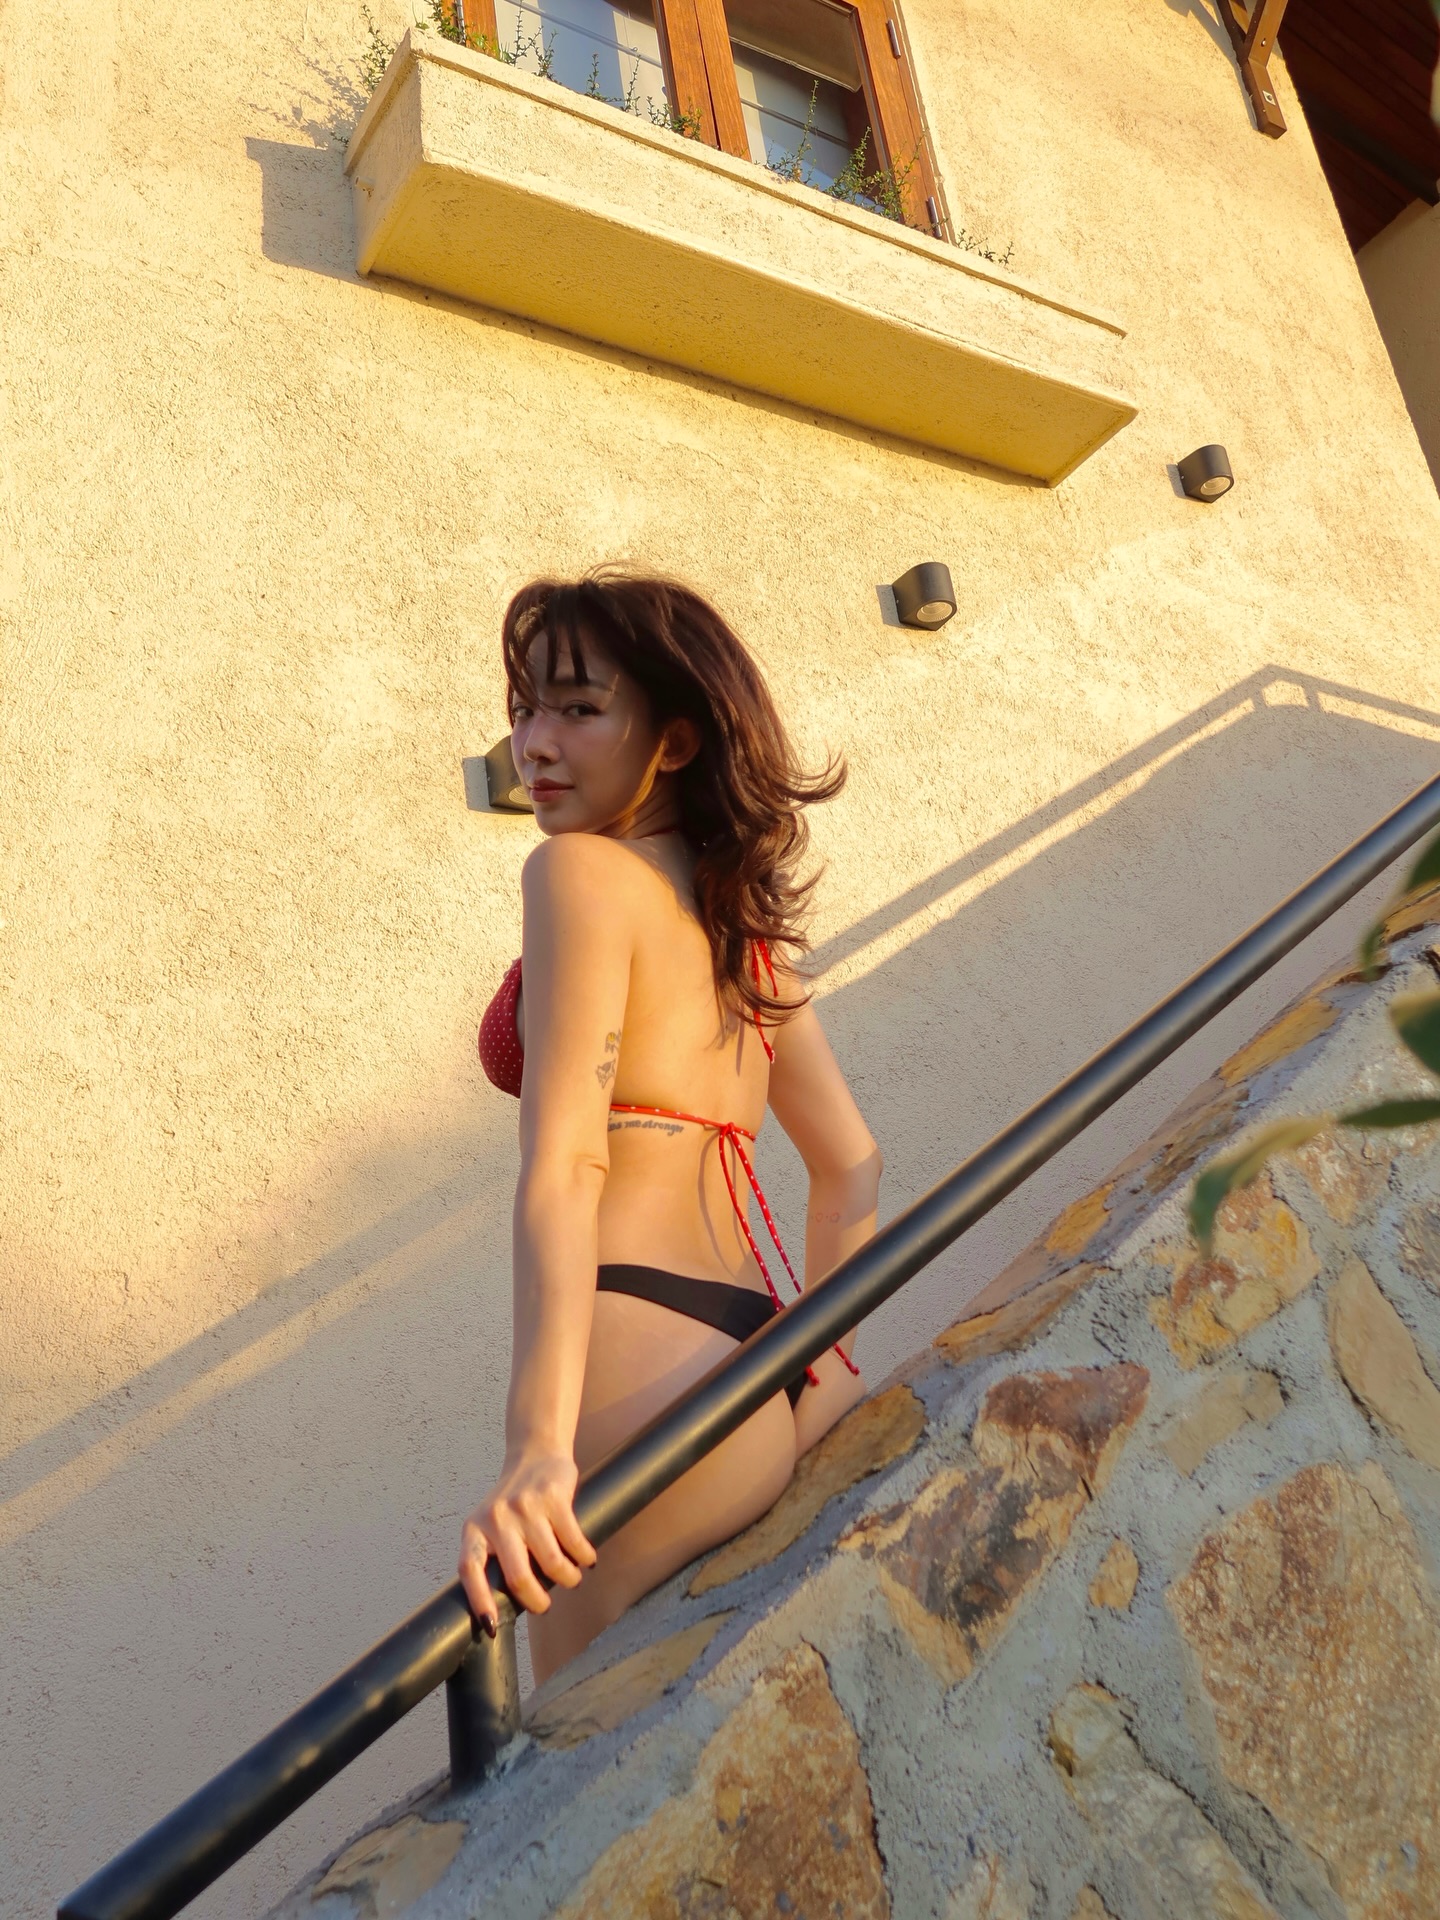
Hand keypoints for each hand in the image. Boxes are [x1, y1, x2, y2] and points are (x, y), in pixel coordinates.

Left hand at [458, 1450, 596, 1627]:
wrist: (535, 1453)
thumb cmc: (512, 1501)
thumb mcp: (489, 1523)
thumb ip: (491, 1556)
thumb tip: (500, 1609)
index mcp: (475, 1528)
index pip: (470, 1569)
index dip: (480, 1600)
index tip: (492, 1627)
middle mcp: (497, 1518)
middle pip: (518, 1576)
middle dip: (537, 1601)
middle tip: (545, 1606)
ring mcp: (526, 1506)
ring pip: (551, 1562)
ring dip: (568, 1579)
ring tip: (572, 1579)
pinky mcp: (554, 1497)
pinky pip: (574, 1540)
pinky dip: (584, 1557)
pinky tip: (587, 1559)